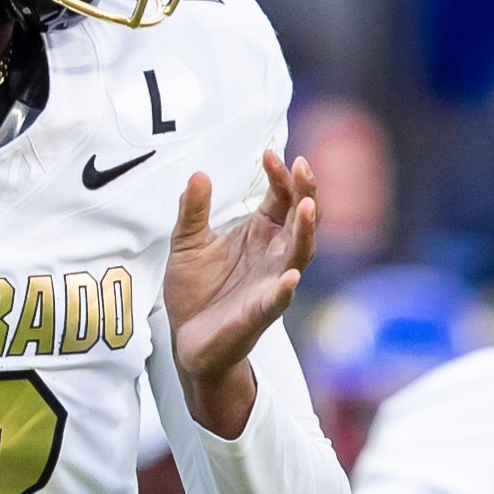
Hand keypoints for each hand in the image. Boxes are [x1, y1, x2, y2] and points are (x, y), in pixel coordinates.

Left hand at [164, 150, 316, 438]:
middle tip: (301, 166)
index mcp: (261, 234)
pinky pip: (277, 301)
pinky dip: (284, 290)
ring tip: (307, 206)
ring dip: (306, 231)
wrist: (185, 338)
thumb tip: (198, 174)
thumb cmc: (195, 290)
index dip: (279, 175)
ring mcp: (271, 284)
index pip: (282, 197)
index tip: (268, 154)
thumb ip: (192, 210)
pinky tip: (289, 278)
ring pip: (300, 255)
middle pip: (302, 219)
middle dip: (306, 191)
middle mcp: (274, 255)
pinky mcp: (259, 314)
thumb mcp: (186, 243)